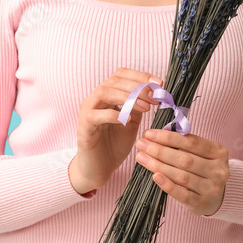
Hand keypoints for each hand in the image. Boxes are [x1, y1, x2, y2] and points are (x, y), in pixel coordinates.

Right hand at [70, 68, 162, 193]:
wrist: (100, 168)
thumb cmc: (115, 144)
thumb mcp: (132, 122)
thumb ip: (139, 106)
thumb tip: (156, 92)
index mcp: (107, 95)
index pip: (121, 74)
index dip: (140, 76)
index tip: (159, 83)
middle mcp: (95, 99)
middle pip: (114, 81)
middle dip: (137, 87)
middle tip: (155, 97)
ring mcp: (87, 111)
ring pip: (104, 93)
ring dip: (127, 98)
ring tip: (145, 108)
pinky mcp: (84, 127)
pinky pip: (96, 115)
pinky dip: (114, 115)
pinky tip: (128, 120)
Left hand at [134, 129, 229, 216]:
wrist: (215, 196)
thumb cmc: (203, 168)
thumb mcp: (201, 153)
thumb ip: (184, 144)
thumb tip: (155, 136)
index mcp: (219, 152)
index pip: (191, 142)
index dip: (168, 137)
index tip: (149, 134)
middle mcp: (218, 170)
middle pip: (184, 159)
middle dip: (159, 151)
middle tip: (141, 145)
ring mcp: (211, 188)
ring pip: (181, 176)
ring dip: (158, 165)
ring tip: (142, 158)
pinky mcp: (201, 203)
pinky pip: (181, 194)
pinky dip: (167, 184)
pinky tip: (155, 176)